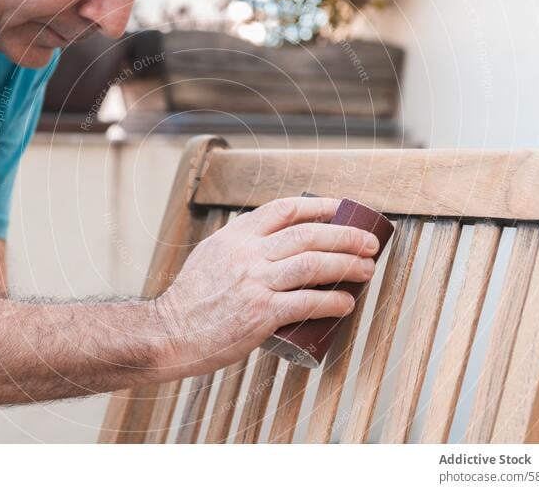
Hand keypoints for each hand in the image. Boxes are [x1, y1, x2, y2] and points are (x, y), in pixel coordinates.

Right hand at [153, 196, 379, 377]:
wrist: (170, 332)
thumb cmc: (192, 299)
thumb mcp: (212, 255)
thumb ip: (241, 244)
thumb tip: (276, 239)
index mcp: (236, 236)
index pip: (285, 209)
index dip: (320, 207)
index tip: (342, 210)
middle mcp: (247, 254)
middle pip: (308, 234)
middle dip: (346, 236)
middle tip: (368, 243)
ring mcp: (255, 282)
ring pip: (314, 264)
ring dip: (348, 265)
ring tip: (367, 269)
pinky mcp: (261, 313)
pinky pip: (308, 302)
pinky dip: (333, 301)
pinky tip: (346, 303)